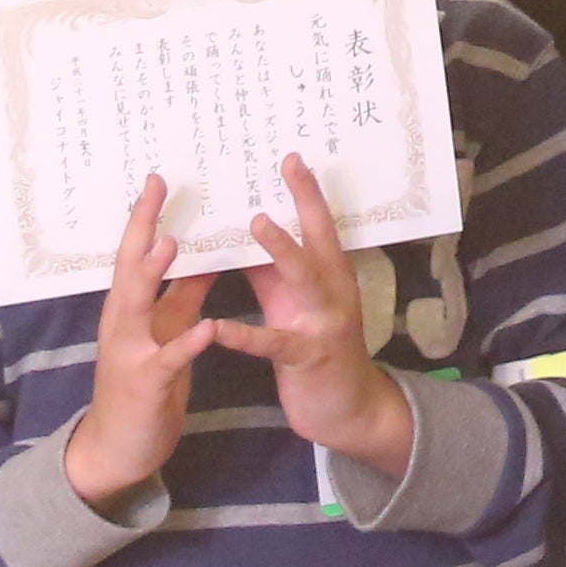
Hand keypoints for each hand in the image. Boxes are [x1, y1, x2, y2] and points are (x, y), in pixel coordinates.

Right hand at [62, 172, 221, 507]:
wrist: (116, 448)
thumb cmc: (146, 383)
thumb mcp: (166, 330)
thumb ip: (184, 295)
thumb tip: (206, 254)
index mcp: (131, 307)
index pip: (137, 252)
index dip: (147, 217)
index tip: (159, 179)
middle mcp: (124, 322)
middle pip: (129, 266)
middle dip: (142, 227)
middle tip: (156, 188)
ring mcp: (131, 352)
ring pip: (137, 306)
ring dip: (152, 274)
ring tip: (171, 244)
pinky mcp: (146, 384)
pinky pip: (167, 360)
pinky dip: (186, 342)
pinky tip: (207, 328)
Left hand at [209, 156, 416, 481]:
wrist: (349, 410)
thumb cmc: (315, 349)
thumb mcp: (295, 305)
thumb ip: (271, 272)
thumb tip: (242, 232)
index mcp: (330, 276)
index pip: (319, 225)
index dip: (306, 191)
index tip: (291, 156)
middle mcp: (334, 291)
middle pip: (318, 239)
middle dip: (303, 203)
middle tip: (285, 167)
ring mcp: (324, 323)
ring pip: (304, 279)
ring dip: (282, 249)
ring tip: (256, 223)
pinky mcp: (307, 358)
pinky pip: (273, 343)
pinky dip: (244, 334)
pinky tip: (216, 327)